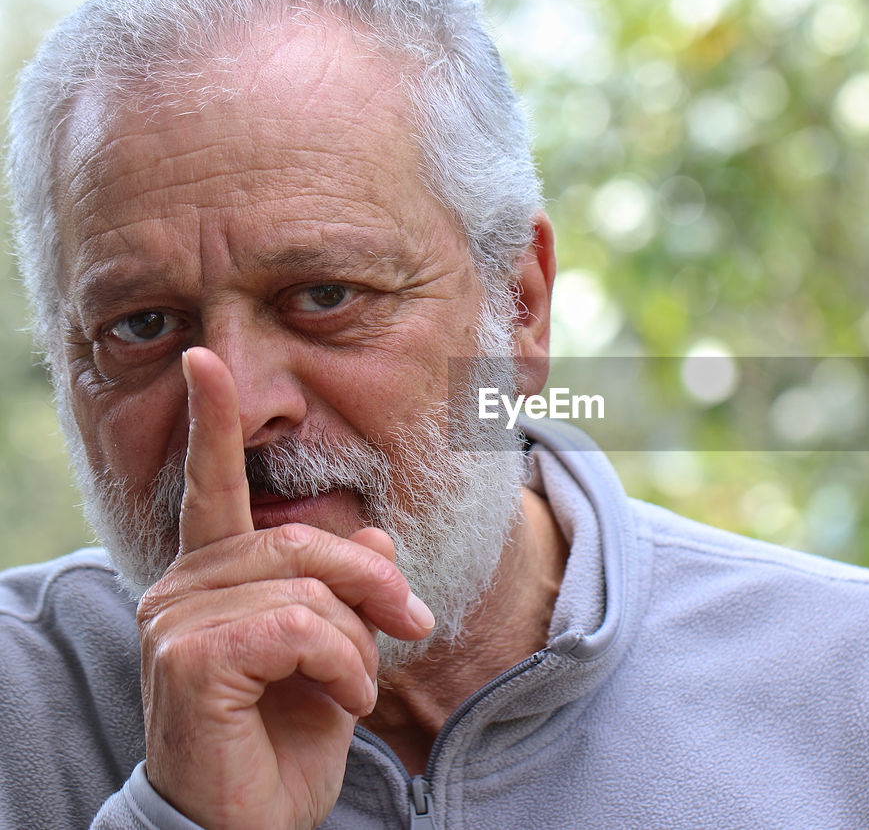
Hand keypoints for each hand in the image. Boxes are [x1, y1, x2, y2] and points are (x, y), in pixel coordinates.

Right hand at [136, 347, 433, 829]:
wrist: (251, 825)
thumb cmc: (286, 738)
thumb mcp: (336, 654)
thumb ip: (346, 590)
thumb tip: (372, 537)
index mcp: (215, 576)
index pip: (214, 487)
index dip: (213, 422)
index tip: (203, 361)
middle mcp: (184, 586)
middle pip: (308, 543)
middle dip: (376, 587)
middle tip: (415, 625)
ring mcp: (178, 620)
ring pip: (313, 589)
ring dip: (360, 644)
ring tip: (356, 687)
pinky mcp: (191, 658)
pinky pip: (301, 626)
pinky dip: (343, 665)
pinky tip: (344, 701)